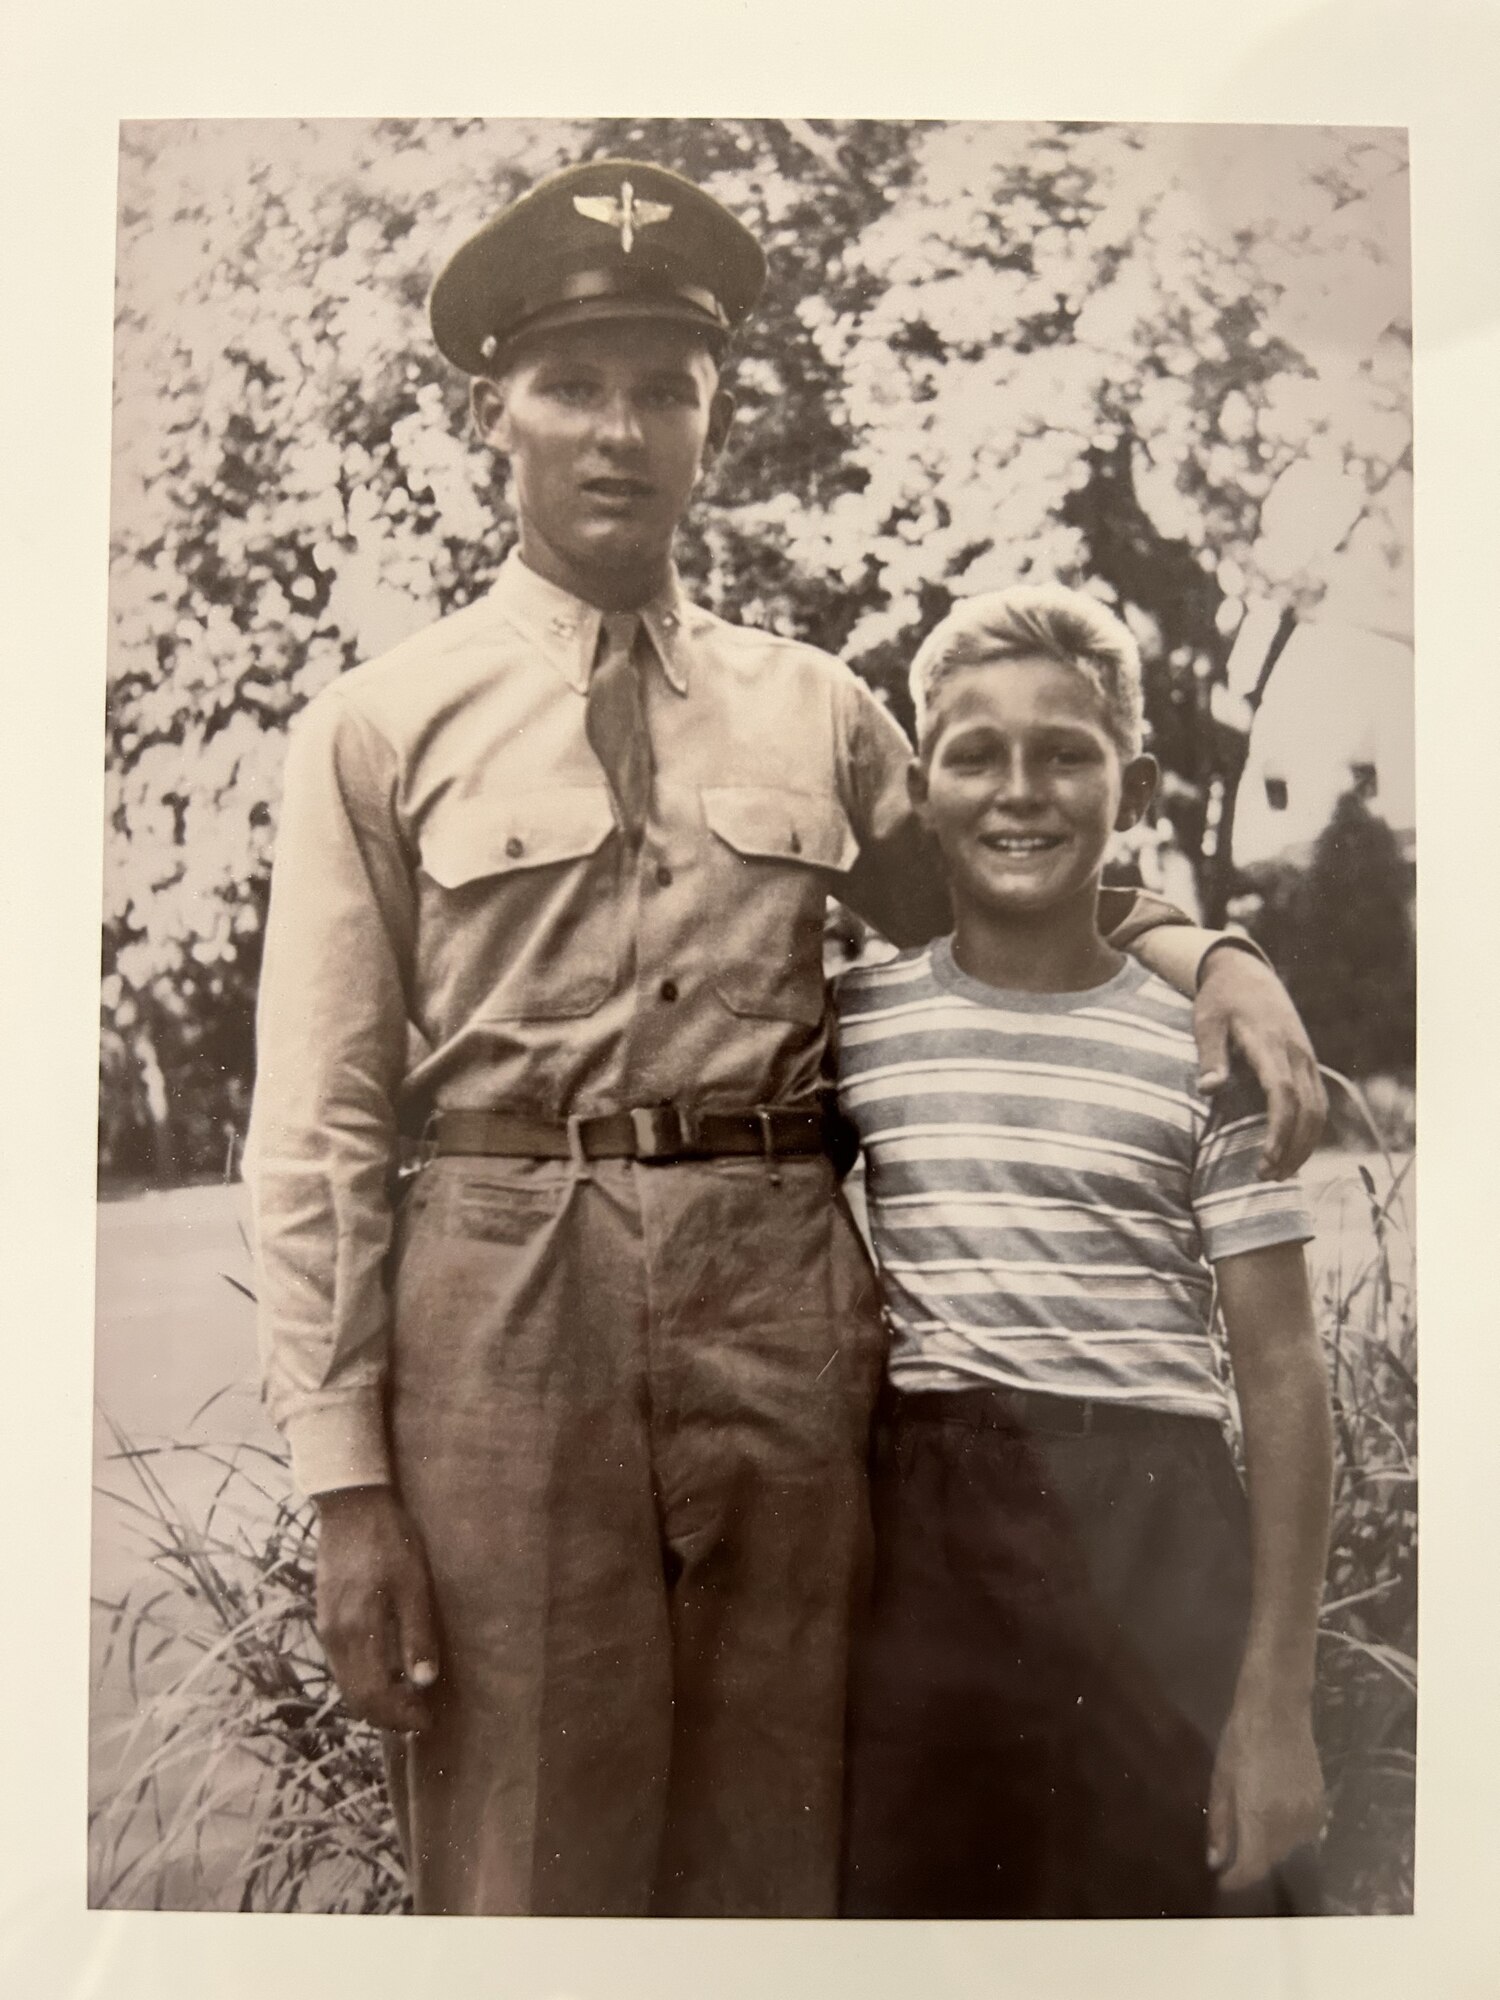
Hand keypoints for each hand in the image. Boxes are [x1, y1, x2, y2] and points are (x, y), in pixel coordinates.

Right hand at [315, 1485, 440, 1732]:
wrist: (351, 1504)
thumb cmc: (388, 1540)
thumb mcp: (413, 1583)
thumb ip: (417, 1634)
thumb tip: (424, 1681)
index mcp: (356, 1632)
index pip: (373, 1696)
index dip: (400, 1716)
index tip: (427, 1720)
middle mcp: (335, 1637)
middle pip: (356, 1697)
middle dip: (388, 1715)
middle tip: (421, 1716)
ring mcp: (327, 1627)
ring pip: (347, 1682)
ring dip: (375, 1698)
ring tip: (408, 1697)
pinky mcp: (326, 1616)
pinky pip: (342, 1663)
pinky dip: (363, 1678)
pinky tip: (388, 1669)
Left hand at [1193, 946, 1326, 1177]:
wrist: (1246, 972)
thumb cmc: (1220, 999)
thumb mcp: (1206, 1022)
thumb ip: (1210, 1056)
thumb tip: (1209, 1089)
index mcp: (1270, 1043)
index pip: (1283, 1094)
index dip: (1278, 1130)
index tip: (1265, 1159)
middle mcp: (1296, 1053)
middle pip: (1308, 1109)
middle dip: (1292, 1148)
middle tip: (1266, 1177)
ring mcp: (1306, 1057)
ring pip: (1318, 1109)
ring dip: (1304, 1144)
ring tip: (1278, 1173)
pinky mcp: (1308, 1062)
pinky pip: (1318, 1101)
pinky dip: (1310, 1129)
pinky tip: (1291, 1149)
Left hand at [1207, 1695, 1326, 1891]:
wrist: (1279, 1708)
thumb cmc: (1241, 1738)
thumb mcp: (1222, 1779)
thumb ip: (1221, 1824)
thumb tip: (1216, 1861)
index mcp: (1260, 1817)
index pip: (1253, 1868)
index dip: (1237, 1880)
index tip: (1223, 1882)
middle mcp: (1290, 1823)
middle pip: (1271, 1860)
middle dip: (1250, 1863)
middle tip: (1232, 1854)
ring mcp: (1309, 1814)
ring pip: (1288, 1849)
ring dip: (1269, 1849)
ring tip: (1250, 1831)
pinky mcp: (1321, 1803)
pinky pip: (1304, 1834)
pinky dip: (1287, 1835)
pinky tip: (1273, 1818)